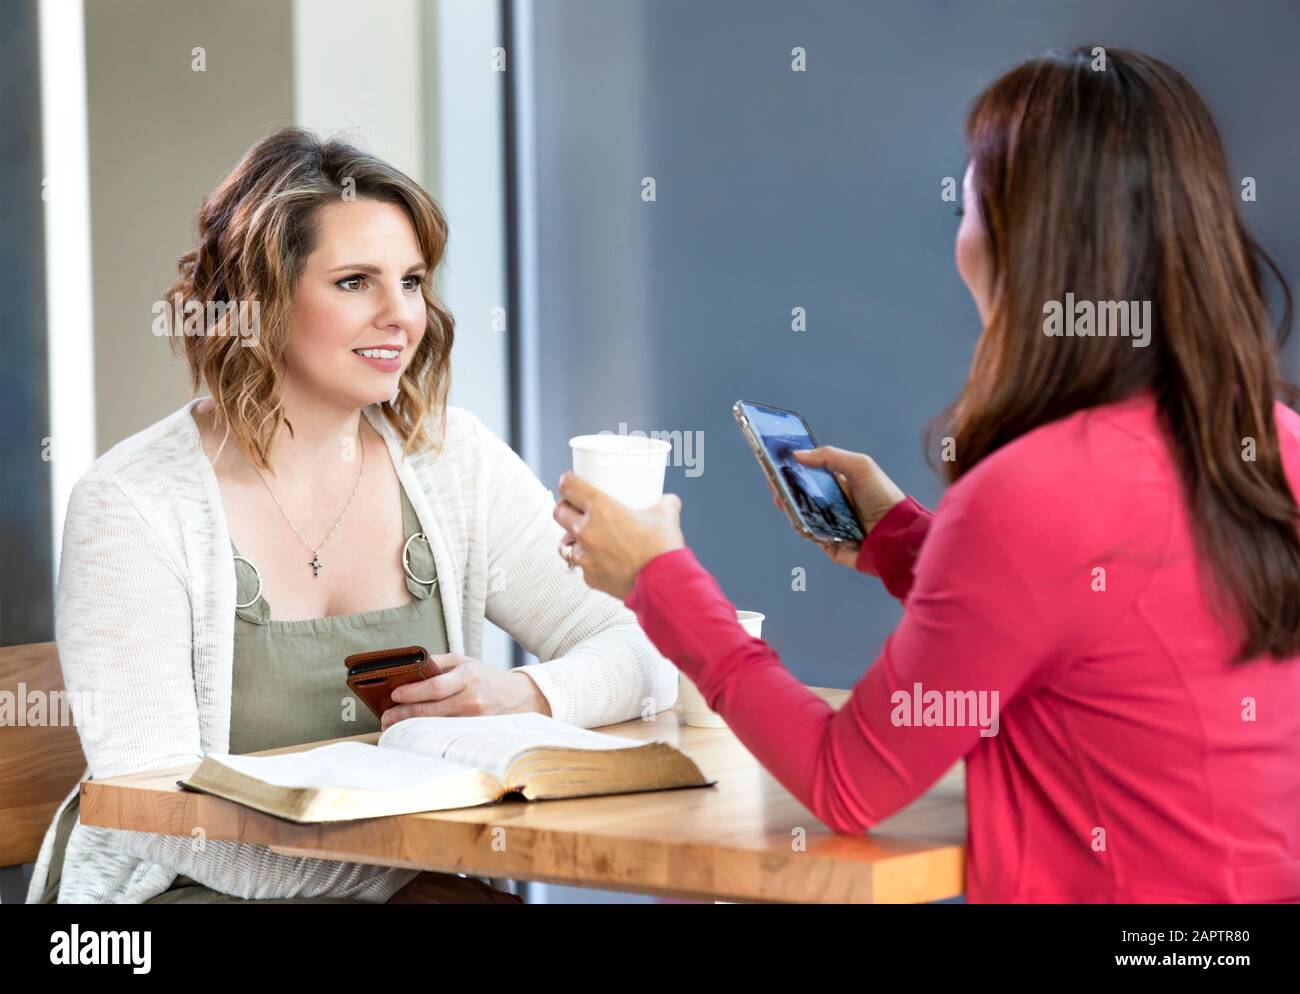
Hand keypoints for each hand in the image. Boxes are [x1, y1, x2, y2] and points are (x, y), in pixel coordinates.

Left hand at [380, 653, 549, 728]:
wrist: (518, 697)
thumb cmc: (487, 677)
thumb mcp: (465, 661)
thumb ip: (438, 663)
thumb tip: (410, 669)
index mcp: (468, 677)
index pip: (435, 686)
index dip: (413, 692)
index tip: (394, 694)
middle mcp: (471, 699)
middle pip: (431, 710)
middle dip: (404, 714)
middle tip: (386, 717)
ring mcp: (473, 719)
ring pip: (435, 725)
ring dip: (411, 725)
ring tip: (394, 725)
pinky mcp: (473, 732)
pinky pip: (444, 733)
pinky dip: (427, 731)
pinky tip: (414, 731)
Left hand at [553, 472, 685, 598]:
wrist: (664, 585)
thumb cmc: (662, 549)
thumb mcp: (666, 514)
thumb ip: (664, 502)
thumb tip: (666, 500)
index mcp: (601, 508)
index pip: (568, 486)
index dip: (567, 480)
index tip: (570, 480)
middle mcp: (587, 531)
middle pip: (559, 512)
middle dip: (565, 506)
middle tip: (576, 507)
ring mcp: (585, 556)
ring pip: (565, 542)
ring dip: (573, 536)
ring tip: (587, 536)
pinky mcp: (589, 577)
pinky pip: (581, 564)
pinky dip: (588, 560)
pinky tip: (602, 559)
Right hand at [774, 447, 904, 568]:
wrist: (898, 532)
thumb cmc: (882, 495)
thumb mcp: (860, 466)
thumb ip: (829, 456)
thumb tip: (798, 455)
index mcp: (841, 486)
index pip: (813, 476)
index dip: (796, 470)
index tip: (779, 463)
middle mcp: (835, 506)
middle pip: (804, 496)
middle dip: (786, 488)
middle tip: (772, 480)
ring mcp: (831, 526)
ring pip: (803, 516)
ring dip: (789, 506)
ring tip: (778, 496)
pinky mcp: (830, 545)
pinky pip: (810, 535)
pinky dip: (800, 525)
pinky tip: (793, 515)